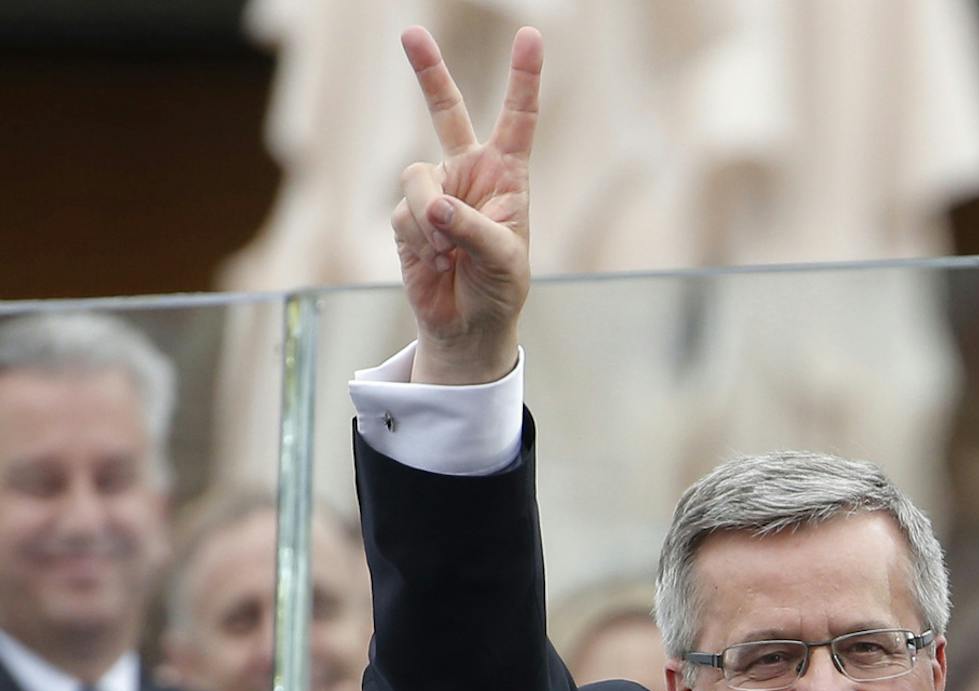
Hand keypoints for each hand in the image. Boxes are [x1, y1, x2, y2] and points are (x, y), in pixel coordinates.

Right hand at [391, 26, 541, 384]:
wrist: (467, 326)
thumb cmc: (499, 290)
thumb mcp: (503, 261)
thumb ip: (472, 229)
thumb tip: (432, 204)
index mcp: (508, 176)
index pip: (518, 120)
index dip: (523, 79)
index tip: (531, 36)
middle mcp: (469, 175)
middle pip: (446, 112)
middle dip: (428, 72)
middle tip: (410, 32)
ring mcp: (435, 191)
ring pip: (416, 177)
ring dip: (430, 215)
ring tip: (449, 250)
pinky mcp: (407, 214)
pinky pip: (403, 212)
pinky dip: (418, 238)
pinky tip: (435, 259)